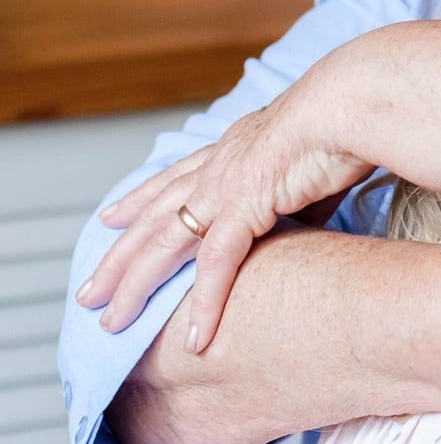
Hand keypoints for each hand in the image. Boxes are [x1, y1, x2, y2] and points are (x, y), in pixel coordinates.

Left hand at [79, 88, 372, 351]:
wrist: (349, 105)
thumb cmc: (343, 126)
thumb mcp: (310, 165)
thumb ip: (299, 197)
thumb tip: (306, 219)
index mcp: (233, 149)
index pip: (174, 179)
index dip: (140, 200)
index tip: (111, 217)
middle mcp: (218, 166)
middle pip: (153, 218)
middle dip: (117, 257)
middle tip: (88, 290)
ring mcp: (225, 187)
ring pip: (165, 244)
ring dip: (135, 285)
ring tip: (112, 322)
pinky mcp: (245, 206)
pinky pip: (217, 263)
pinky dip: (206, 303)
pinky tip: (195, 338)